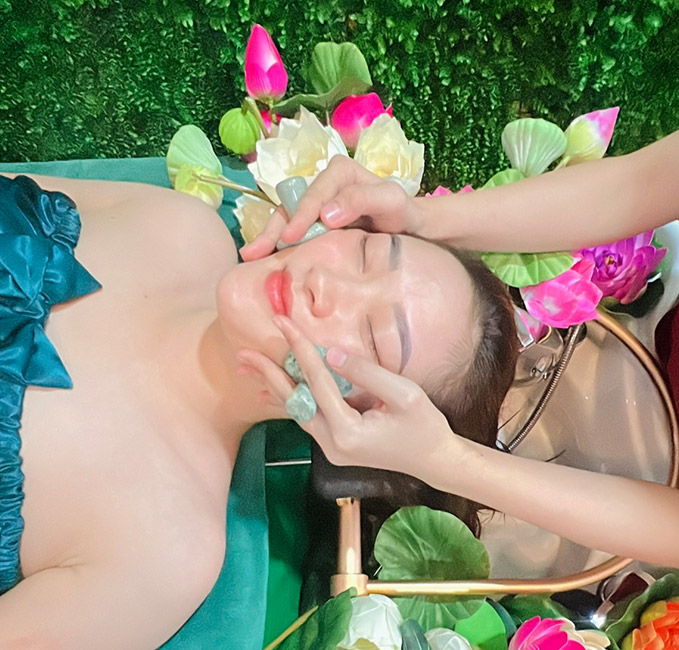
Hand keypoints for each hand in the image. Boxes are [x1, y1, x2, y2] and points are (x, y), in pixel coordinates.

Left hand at [236, 315, 459, 479]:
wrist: (434, 461)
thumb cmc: (426, 426)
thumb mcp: (405, 395)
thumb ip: (368, 374)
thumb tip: (333, 354)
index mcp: (348, 432)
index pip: (317, 382)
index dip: (300, 349)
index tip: (282, 322)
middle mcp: (332, 444)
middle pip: (294, 401)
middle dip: (268, 373)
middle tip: (243, 351)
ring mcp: (331, 448)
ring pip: (295, 410)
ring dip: (272, 386)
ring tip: (246, 366)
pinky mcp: (335, 445)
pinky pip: (306, 418)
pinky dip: (288, 401)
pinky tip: (267, 392)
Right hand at [239, 156, 421, 260]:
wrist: (410, 230)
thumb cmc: (402, 213)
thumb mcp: (391, 201)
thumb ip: (361, 199)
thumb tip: (326, 214)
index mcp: (340, 173)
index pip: (315, 192)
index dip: (301, 214)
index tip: (292, 237)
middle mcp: (323, 186)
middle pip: (291, 205)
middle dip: (272, 229)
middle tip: (255, 252)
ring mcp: (315, 207)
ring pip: (285, 220)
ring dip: (268, 239)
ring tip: (250, 258)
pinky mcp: (313, 226)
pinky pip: (291, 233)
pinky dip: (277, 247)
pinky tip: (263, 261)